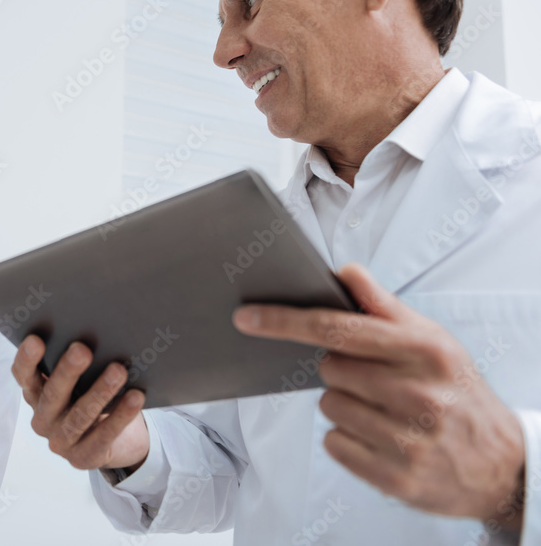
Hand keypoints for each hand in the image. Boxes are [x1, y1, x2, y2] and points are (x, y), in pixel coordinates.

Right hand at [12, 335, 148, 471]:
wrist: (112, 441)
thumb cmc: (90, 398)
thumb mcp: (78, 383)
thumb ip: (76, 366)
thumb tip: (97, 335)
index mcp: (36, 394)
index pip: (24, 376)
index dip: (27, 360)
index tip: (36, 340)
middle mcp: (43, 419)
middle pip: (53, 394)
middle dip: (68, 371)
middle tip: (82, 350)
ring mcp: (61, 442)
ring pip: (80, 415)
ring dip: (100, 391)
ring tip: (118, 371)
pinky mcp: (83, 458)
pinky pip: (104, 435)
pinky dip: (121, 415)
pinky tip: (135, 397)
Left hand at [233, 263, 525, 530]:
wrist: (502, 464)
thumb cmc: (456, 391)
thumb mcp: (432, 341)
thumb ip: (382, 306)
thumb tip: (343, 271)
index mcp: (424, 350)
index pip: (337, 328)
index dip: (285, 322)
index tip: (246, 317)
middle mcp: (420, 393)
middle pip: (329, 368)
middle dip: (341, 370)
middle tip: (375, 380)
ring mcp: (410, 439)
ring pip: (329, 406)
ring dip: (345, 406)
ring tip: (384, 412)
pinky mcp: (398, 477)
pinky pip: (335, 444)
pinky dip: (348, 440)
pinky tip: (381, 439)